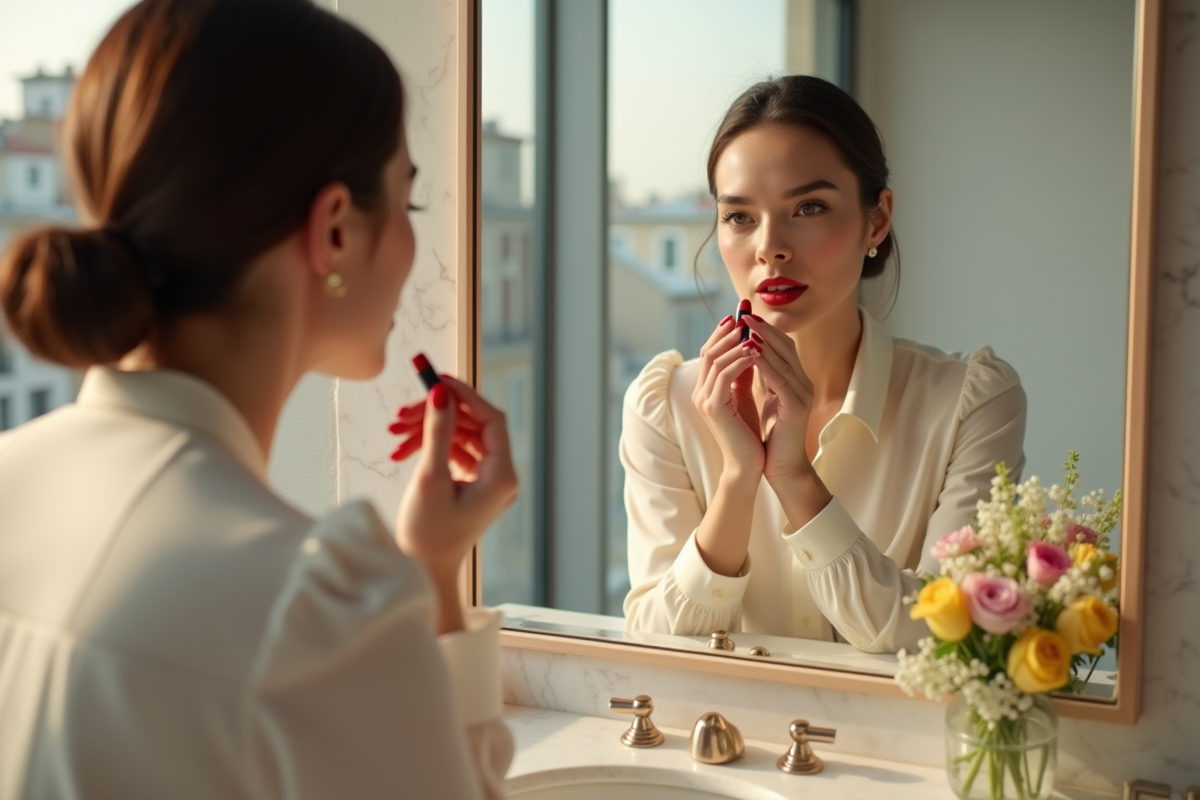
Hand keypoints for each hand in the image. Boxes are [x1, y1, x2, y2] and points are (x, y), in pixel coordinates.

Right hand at [393, 376, 517, 590]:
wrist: (421, 572)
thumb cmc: (427, 535)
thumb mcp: (430, 478)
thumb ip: (437, 432)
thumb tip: (441, 392)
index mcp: (502, 477)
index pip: (492, 420)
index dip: (466, 396)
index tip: (438, 380)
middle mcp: (501, 477)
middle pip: (473, 426)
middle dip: (438, 414)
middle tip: (401, 412)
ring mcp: (487, 481)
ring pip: (460, 437)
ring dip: (428, 429)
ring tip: (394, 432)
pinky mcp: (472, 485)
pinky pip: (454, 452)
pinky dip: (430, 446)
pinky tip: (401, 450)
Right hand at [692, 314, 764, 480]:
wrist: (748, 464)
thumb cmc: (748, 432)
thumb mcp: (744, 395)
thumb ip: (742, 372)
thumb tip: (750, 343)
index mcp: (706, 388)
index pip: (711, 352)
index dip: (724, 332)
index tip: (741, 315)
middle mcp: (700, 392)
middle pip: (709, 351)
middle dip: (728, 332)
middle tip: (745, 315)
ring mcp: (704, 399)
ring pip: (715, 360)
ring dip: (735, 343)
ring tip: (753, 332)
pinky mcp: (713, 407)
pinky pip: (724, 375)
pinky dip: (740, 360)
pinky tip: (755, 352)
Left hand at [741, 314, 814, 483]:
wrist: (780, 467)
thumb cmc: (770, 435)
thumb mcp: (763, 399)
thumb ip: (760, 377)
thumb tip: (744, 353)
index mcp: (795, 381)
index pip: (782, 346)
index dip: (764, 330)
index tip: (744, 317)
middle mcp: (803, 384)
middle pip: (785, 347)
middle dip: (763, 329)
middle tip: (744, 315)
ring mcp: (802, 395)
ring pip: (783, 360)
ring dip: (763, 342)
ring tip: (745, 328)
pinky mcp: (796, 408)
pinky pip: (780, 380)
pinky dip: (765, 364)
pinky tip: (750, 354)